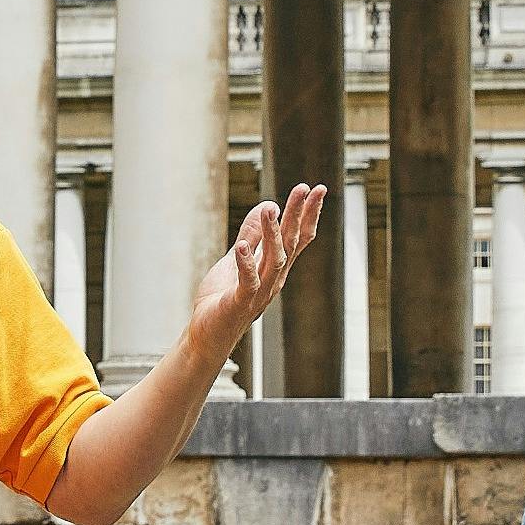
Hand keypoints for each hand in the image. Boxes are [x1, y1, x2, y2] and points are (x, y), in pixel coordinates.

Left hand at [185, 183, 327, 362]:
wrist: (207, 335)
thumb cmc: (222, 299)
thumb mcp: (236, 259)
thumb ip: (251, 236)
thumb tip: (268, 205)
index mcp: (274, 268)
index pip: (297, 237)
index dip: (308, 214)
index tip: (316, 189)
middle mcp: (273, 279)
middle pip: (290, 243)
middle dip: (298, 215)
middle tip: (304, 188)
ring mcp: (259, 292)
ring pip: (274, 260)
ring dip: (272, 234)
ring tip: (270, 208)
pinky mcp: (240, 303)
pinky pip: (247, 282)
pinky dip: (246, 264)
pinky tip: (241, 246)